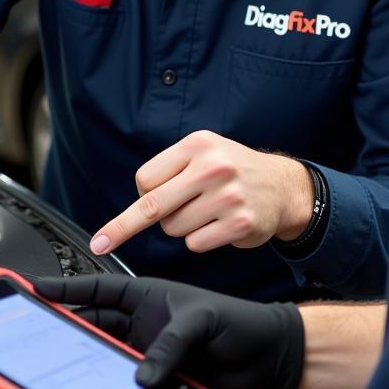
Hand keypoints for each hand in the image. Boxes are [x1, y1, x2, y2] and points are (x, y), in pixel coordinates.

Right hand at [34, 274, 303, 388]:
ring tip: (55, 366)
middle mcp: (142, 322)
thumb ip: (170, 344)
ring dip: (84, 359)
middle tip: (35, 334)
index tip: (36, 287)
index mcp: (148, 295)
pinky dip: (107, 383)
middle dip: (65, 328)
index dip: (67, 288)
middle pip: (93, 324)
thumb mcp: (200, 323)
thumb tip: (143, 372)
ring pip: (103, 353)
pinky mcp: (155, 374)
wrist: (264, 355)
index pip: (99, 289)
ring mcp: (147, 348)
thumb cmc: (238, 322)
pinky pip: (122, 378)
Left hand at [90, 131, 314, 254]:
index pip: (145, 178)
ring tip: (204, 213)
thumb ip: (171, 171)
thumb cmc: (233, 171)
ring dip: (181, 228)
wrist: (282, 186)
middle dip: (129, 225)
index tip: (123, 215)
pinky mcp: (239, 223)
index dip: (141, 195)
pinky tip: (218, 226)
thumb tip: (129, 210)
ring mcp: (227, 196)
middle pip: (152, 206)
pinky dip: (200, 240)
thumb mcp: (204, 153)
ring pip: (173, 228)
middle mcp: (213, 167)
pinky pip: (195, 244)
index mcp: (198, 145)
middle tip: (105, 240)